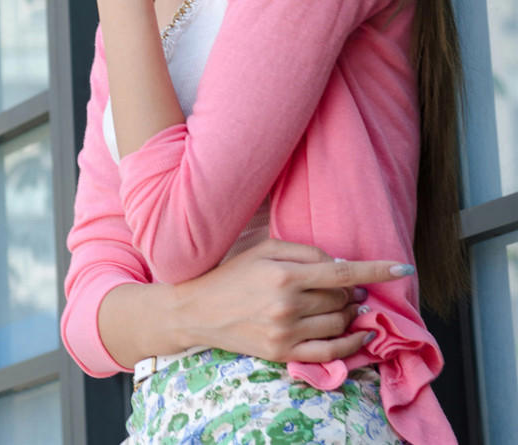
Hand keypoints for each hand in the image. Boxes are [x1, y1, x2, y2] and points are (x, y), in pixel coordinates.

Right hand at [173, 239, 411, 362]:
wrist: (198, 309)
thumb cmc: (232, 272)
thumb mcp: (264, 248)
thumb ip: (305, 252)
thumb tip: (341, 265)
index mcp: (284, 273)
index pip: (343, 273)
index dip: (377, 270)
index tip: (403, 267)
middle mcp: (288, 305)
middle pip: (342, 298)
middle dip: (352, 290)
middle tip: (347, 285)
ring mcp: (286, 333)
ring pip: (339, 323)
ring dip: (351, 313)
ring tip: (348, 304)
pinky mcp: (283, 354)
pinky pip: (330, 354)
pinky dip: (351, 345)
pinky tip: (359, 333)